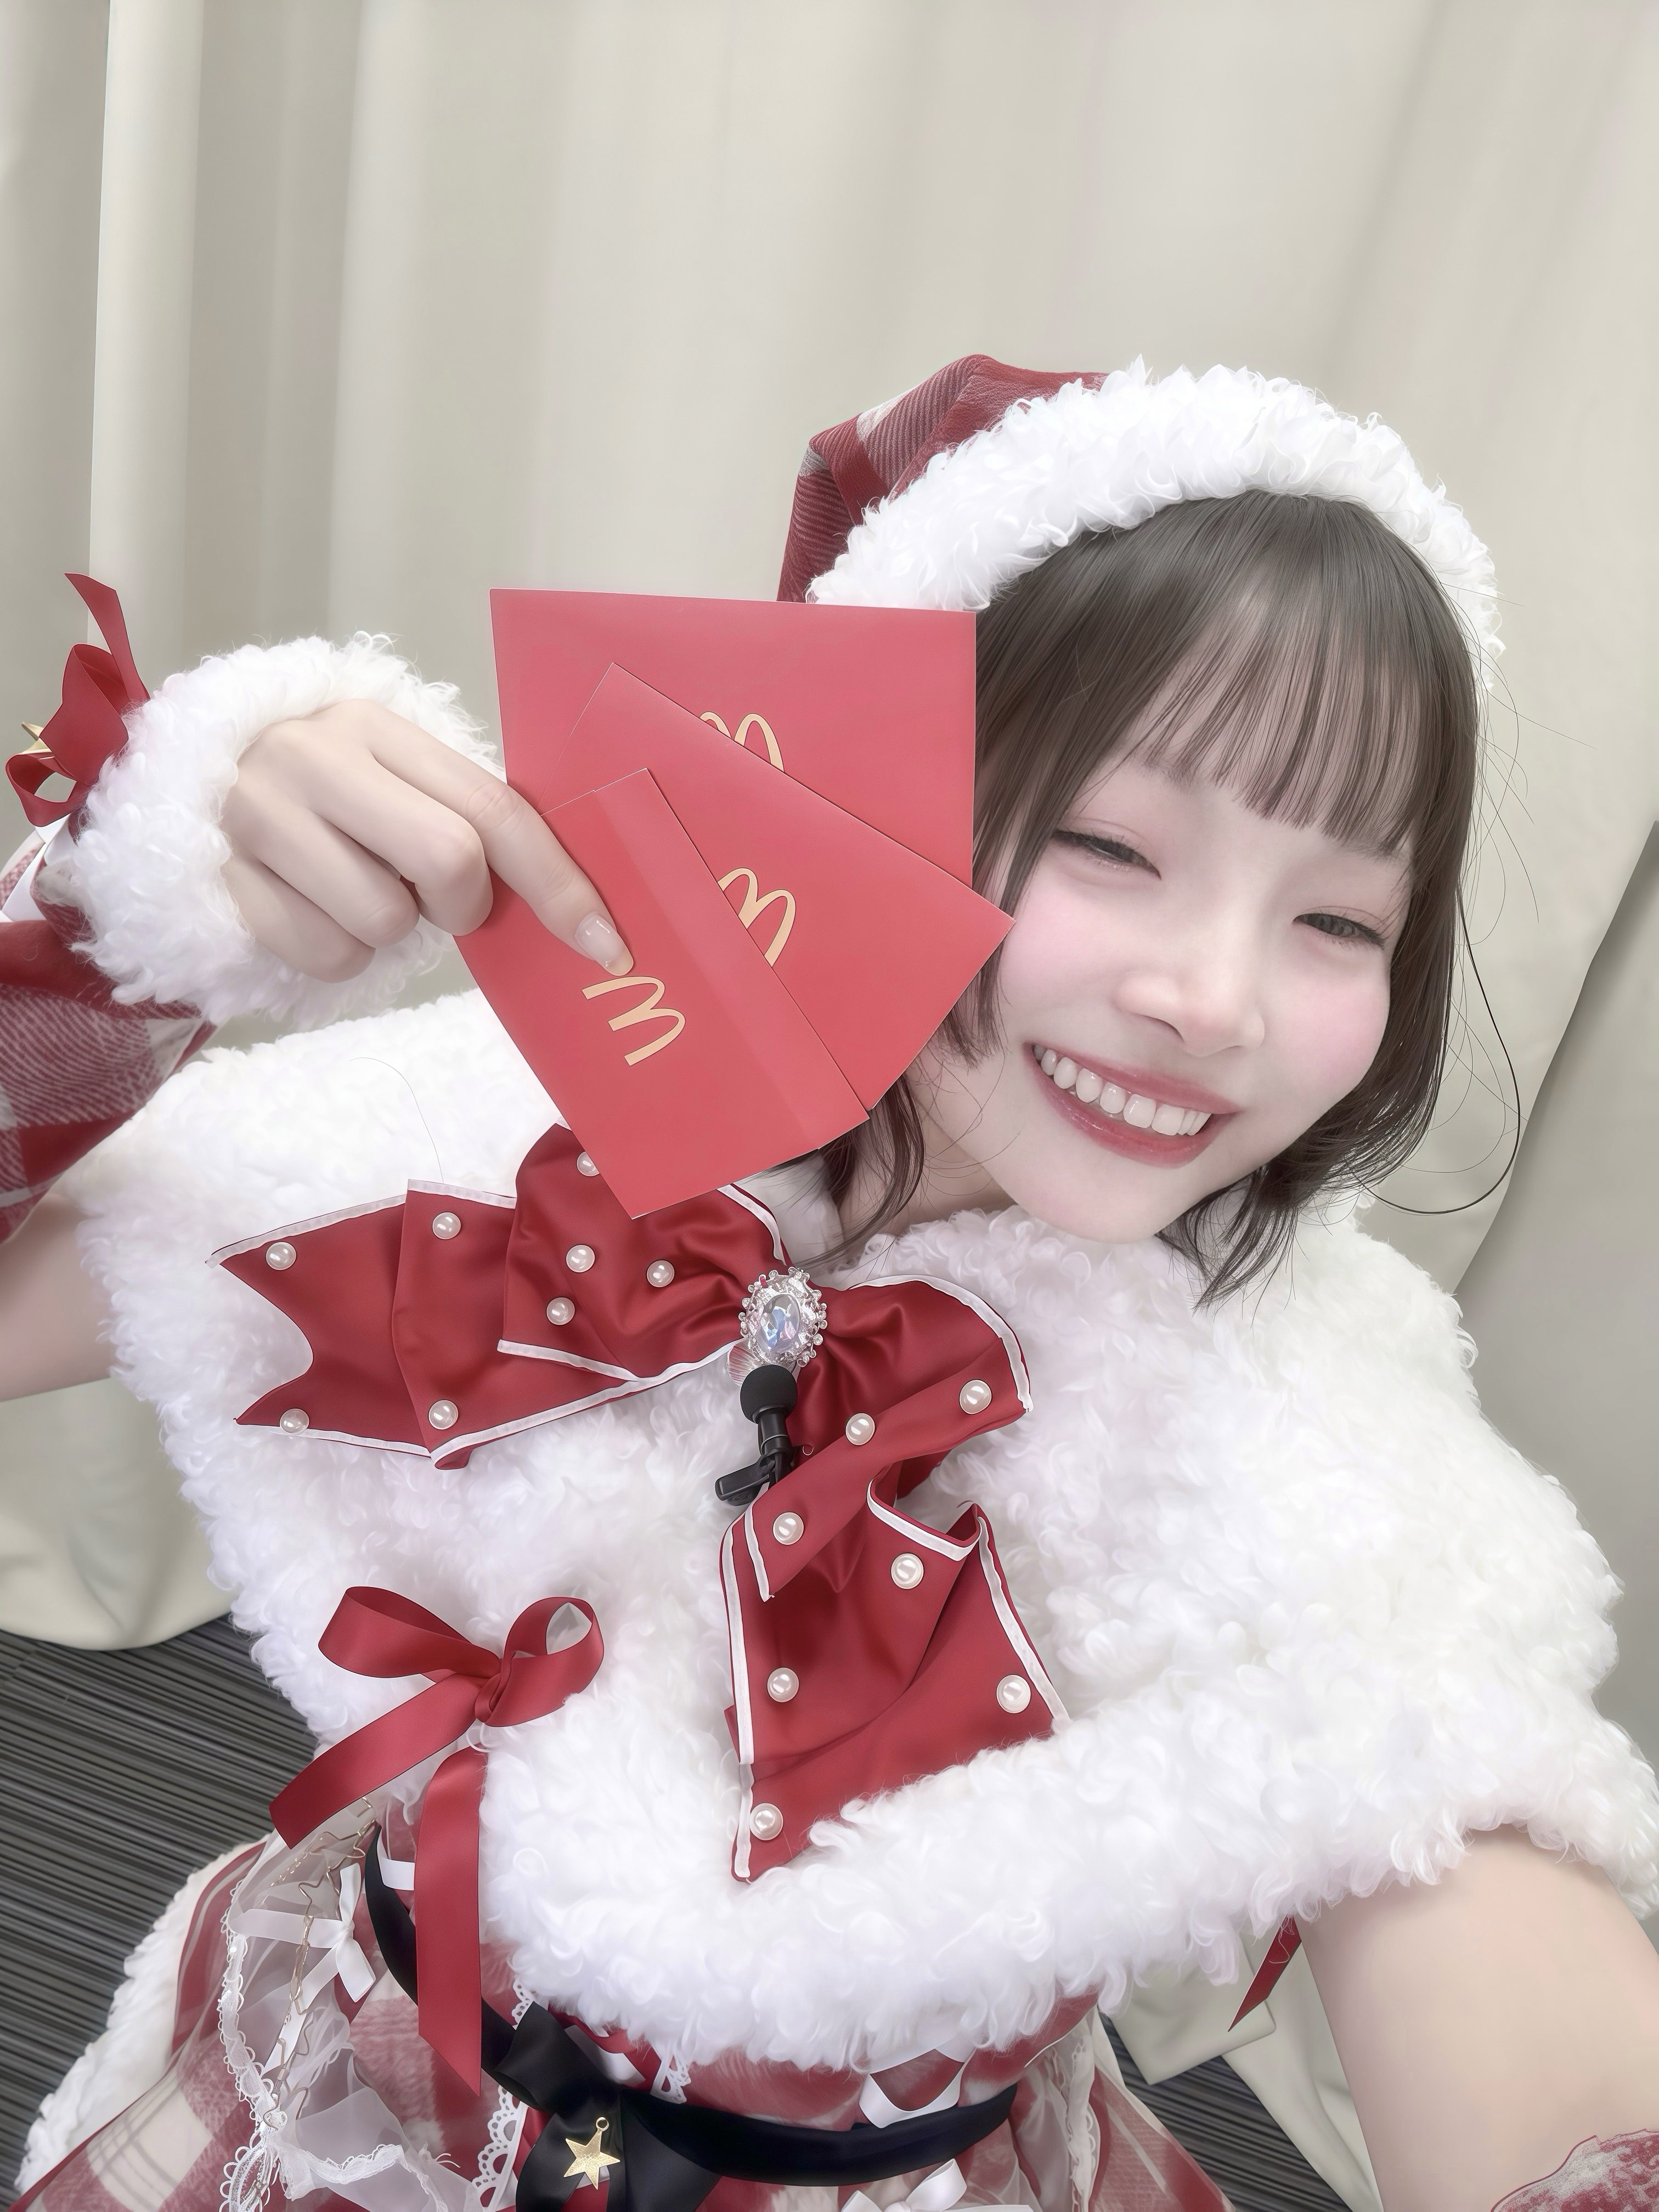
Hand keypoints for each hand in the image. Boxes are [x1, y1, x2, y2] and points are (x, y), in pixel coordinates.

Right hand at [219, 701, 632, 981]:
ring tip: (360, 890)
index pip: (494, 809)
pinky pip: (325, 953)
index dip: (560, 884)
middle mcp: (315, 757)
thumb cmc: (334, 793)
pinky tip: (316, 909)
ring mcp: (261, 815)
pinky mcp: (224, 877)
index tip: (605, 945)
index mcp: (378, 726)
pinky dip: (339, 952)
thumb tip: (576, 908)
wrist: (198, 781)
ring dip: (392, 930)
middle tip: (442, 901)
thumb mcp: (399, 779)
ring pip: (385, 921)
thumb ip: (471, 818)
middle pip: (449, 861)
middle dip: (464, 905)